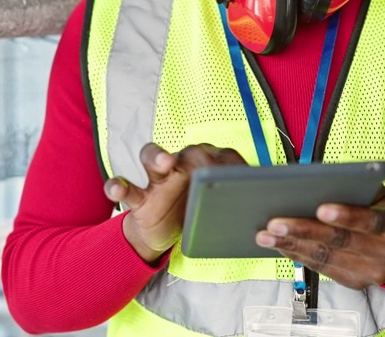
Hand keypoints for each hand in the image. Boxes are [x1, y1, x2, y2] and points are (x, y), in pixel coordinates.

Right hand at [104, 142, 245, 262]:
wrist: (165, 233)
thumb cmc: (196, 211)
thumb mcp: (218, 205)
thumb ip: (234, 196)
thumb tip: (268, 199)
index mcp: (202, 164)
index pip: (218, 156)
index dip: (230, 163)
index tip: (243, 173)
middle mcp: (180, 165)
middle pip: (188, 151)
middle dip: (199, 154)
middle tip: (207, 160)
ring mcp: (157, 180)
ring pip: (152, 157)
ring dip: (158, 156)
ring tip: (165, 161)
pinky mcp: (140, 199)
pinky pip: (127, 188)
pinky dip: (118, 185)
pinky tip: (116, 188)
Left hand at [255, 188, 384, 289]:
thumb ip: (360, 188)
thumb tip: (323, 179)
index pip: (371, 221)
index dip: (347, 216)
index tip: (321, 207)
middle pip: (340, 242)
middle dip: (304, 231)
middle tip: (275, 222)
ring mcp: (369, 271)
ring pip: (325, 258)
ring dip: (292, 246)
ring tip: (265, 235)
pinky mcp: (354, 282)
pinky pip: (321, 269)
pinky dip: (297, 256)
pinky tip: (279, 245)